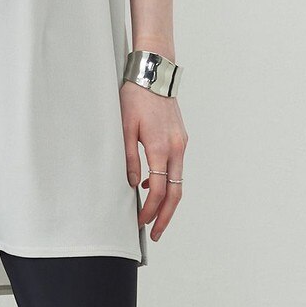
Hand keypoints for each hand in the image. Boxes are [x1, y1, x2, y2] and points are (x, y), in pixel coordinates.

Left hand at [119, 81, 187, 241]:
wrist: (154, 73)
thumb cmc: (136, 96)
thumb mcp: (124, 127)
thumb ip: (129, 157)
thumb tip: (133, 184)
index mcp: (160, 147)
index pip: (159, 190)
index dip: (150, 210)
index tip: (140, 222)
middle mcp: (176, 147)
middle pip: (176, 192)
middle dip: (166, 216)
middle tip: (155, 233)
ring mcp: (181, 143)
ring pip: (179, 180)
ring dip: (169, 201)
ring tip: (154, 215)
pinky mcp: (181, 137)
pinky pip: (176, 166)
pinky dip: (168, 181)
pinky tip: (151, 184)